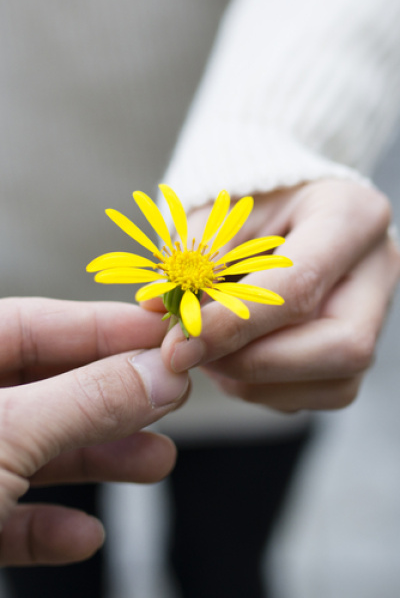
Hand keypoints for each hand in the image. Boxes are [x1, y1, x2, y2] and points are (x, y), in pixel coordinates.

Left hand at [0, 298, 188, 565]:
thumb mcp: (7, 437)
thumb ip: (86, 402)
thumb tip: (161, 373)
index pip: (33, 323)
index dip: (103, 327)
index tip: (165, 335)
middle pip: (42, 388)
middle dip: (112, 398)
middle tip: (173, 397)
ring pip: (30, 451)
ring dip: (94, 460)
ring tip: (156, 462)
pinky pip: (5, 515)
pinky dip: (46, 525)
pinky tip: (83, 535)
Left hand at [161, 180, 399, 411]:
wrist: (284, 209)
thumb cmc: (252, 203)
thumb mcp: (221, 209)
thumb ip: (196, 255)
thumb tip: (160, 307)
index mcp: (351, 216)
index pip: (300, 286)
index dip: (234, 324)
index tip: (178, 342)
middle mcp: (378, 269)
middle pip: (340, 347)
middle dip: (255, 363)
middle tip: (190, 354)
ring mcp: (377, 314)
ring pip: (333, 383)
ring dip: (255, 380)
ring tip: (206, 350)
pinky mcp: (357, 352)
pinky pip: (317, 394)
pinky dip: (264, 386)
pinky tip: (231, 357)